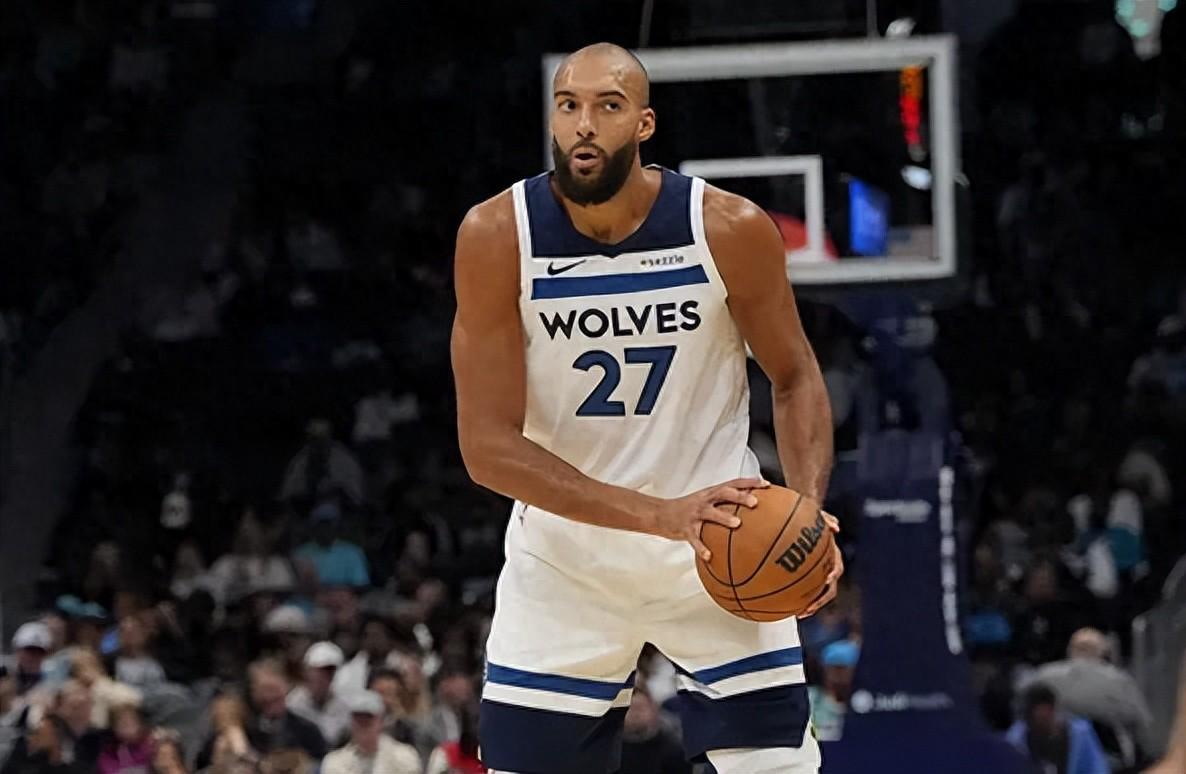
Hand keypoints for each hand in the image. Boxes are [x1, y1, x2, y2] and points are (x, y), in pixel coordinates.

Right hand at [646, 478, 767, 560]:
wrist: (660, 514)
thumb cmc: (689, 509)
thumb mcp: (706, 501)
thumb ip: (725, 504)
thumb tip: (751, 510)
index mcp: (711, 493)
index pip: (733, 483)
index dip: (750, 482)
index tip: (767, 485)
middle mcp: (704, 500)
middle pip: (724, 493)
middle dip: (740, 496)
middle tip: (755, 502)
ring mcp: (694, 514)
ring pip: (710, 513)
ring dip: (724, 518)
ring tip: (737, 525)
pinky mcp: (685, 528)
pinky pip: (695, 539)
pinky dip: (702, 548)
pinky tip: (710, 556)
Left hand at [799, 512, 842, 617]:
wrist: (796, 523)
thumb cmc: (808, 519)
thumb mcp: (817, 516)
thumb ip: (826, 519)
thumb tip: (836, 527)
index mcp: (832, 557)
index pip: (837, 569)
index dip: (833, 575)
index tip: (827, 579)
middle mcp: (826, 569)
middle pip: (828, 591)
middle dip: (819, 601)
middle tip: (809, 608)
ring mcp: (816, 577)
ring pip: (816, 596)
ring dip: (809, 606)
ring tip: (798, 614)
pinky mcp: (805, 580)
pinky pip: (801, 593)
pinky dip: (794, 600)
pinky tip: (781, 606)